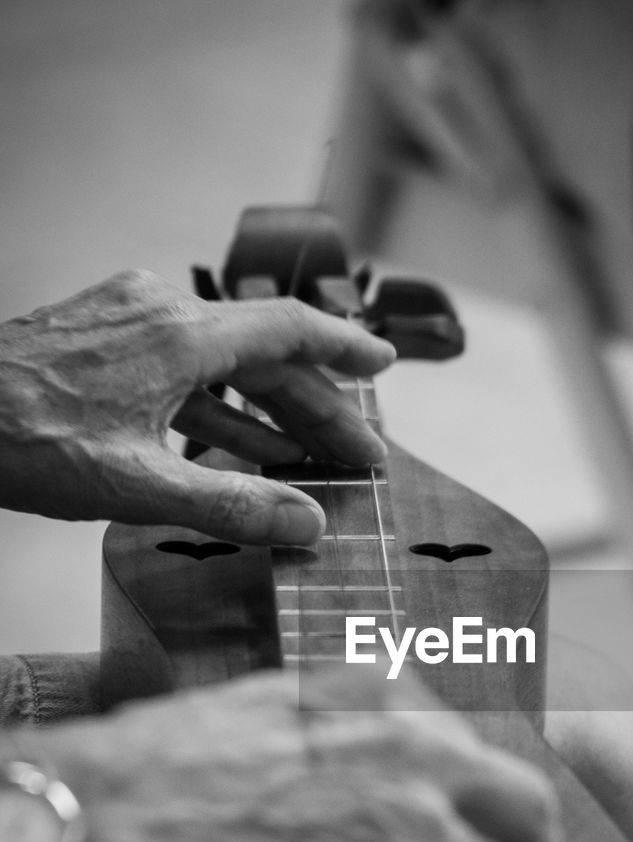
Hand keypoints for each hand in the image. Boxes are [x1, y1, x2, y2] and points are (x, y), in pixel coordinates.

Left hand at [0, 270, 395, 543]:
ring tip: (310, 461)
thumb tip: (307, 525)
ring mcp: (129, 323)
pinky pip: (183, 372)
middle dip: (314, 408)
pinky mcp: (103, 342)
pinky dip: (218, 409)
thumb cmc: (22, 439)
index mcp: (181, 336)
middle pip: (262, 356)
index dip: (346, 349)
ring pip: (222, 366)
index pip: (289, 331)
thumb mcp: (138, 486)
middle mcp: (161, 314)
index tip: (385, 363)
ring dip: (267, 414)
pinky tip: (240, 447)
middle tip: (357, 455)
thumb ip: (232, 505)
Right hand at [34, 669, 560, 841]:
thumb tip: (376, 764)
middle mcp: (423, 750)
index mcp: (391, 701)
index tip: (486, 835)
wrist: (124, 810)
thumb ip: (347, 725)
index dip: (491, 808)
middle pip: (528, 809)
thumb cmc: (173, 765)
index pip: (480, 754)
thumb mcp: (279, 703)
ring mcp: (419, 821)